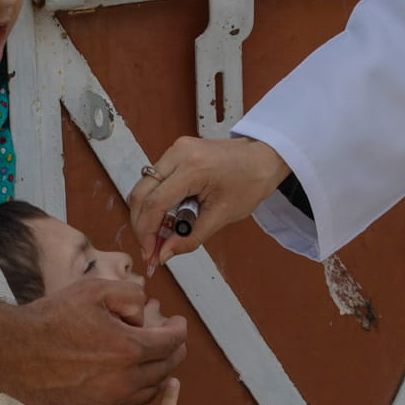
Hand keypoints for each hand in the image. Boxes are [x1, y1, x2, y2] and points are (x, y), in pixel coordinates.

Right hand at [11, 278, 186, 404]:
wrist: (15, 351)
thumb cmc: (52, 318)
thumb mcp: (94, 290)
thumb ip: (130, 295)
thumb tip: (145, 314)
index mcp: (130, 347)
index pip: (171, 341)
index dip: (178, 329)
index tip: (176, 323)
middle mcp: (126, 379)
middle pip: (166, 367)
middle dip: (173, 351)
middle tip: (170, 341)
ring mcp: (113, 402)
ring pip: (152, 392)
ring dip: (159, 376)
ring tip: (153, 363)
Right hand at [127, 136, 289, 272]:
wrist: (263, 158)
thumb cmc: (250, 182)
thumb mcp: (222, 216)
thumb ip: (190, 237)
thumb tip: (164, 253)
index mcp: (193, 167)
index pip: (155, 203)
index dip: (147, 232)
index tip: (149, 253)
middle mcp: (178, 154)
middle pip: (141, 194)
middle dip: (141, 225)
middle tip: (150, 249)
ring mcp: (175, 150)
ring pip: (144, 187)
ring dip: (146, 215)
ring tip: (159, 237)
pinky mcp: (175, 152)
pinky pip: (154, 181)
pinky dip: (155, 202)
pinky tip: (166, 219)